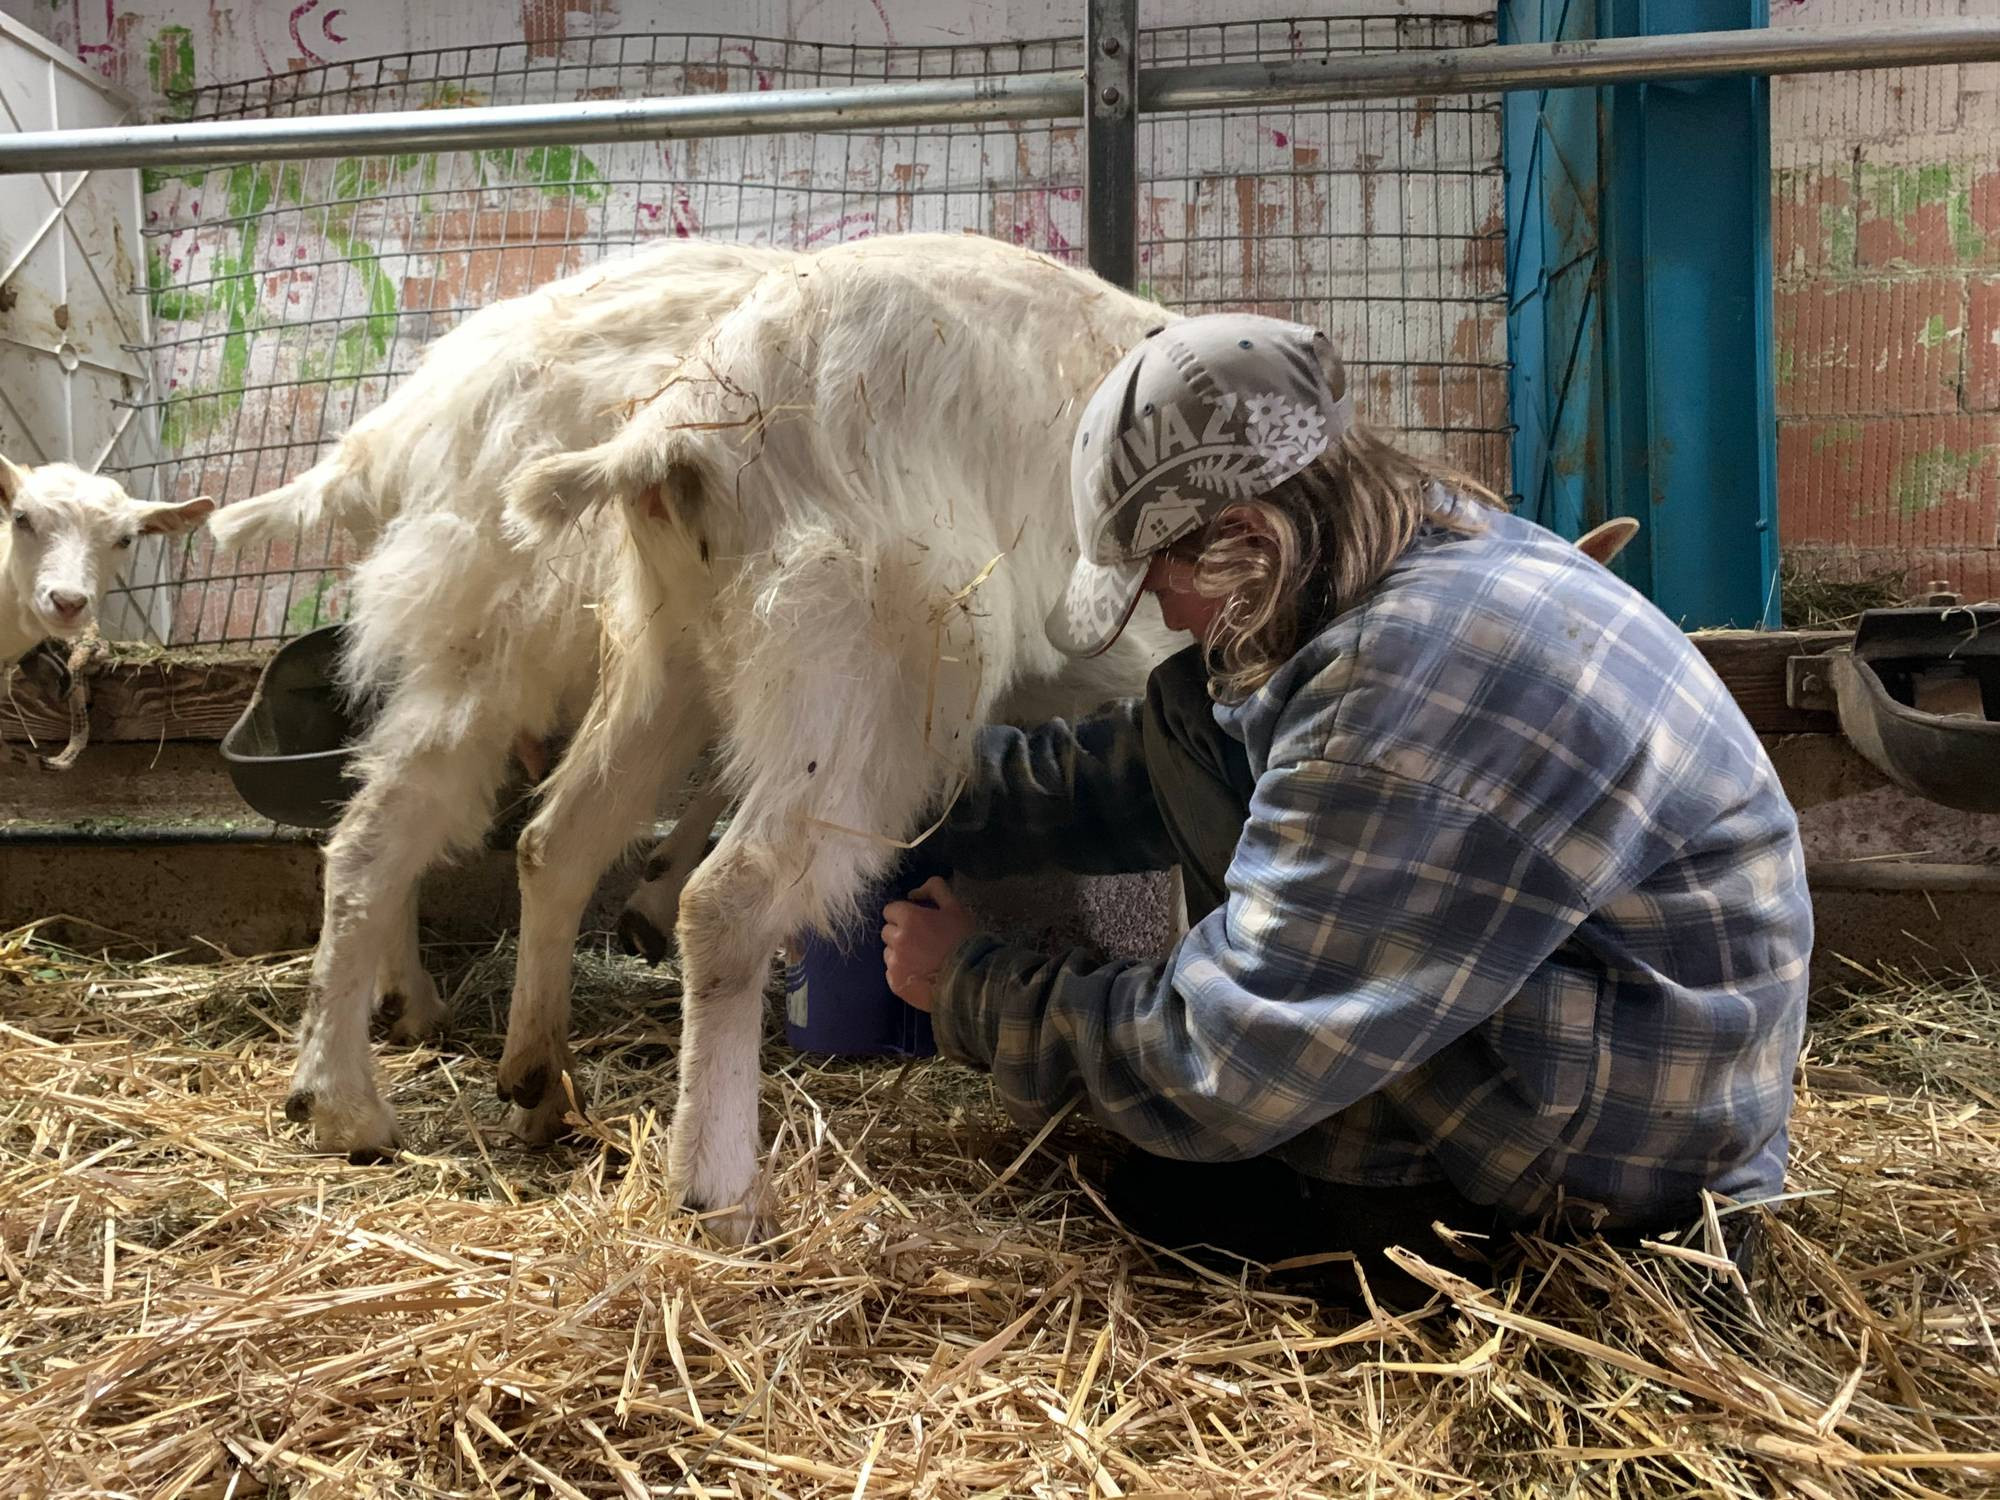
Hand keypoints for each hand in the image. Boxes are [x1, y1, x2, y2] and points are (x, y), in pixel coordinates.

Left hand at [881, 876, 976, 1011]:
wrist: (971, 981)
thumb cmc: (965, 941)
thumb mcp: (956, 907)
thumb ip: (935, 889)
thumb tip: (914, 892)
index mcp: (909, 918)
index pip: (890, 910)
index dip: (904, 914)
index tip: (917, 922)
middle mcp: (897, 940)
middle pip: (887, 931)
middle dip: (900, 933)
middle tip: (922, 941)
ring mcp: (894, 964)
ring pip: (889, 953)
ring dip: (900, 953)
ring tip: (922, 960)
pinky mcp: (895, 983)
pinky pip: (892, 973)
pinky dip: (902, 972)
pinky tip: (920, 974)